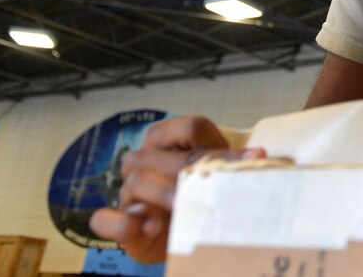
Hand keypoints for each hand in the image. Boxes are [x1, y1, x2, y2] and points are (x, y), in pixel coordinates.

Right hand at [89, 116, 264, 263]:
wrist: (190, 234)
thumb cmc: (206, 196)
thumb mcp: (221, 178)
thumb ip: (231, 165)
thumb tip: (258, 157)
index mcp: (171, 139)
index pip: (192, 129)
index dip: (221, 147)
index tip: (255, 160)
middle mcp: (147, 158)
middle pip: (162, 153)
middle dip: (190, 171)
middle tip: (213, 191)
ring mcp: (130, 190)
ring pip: (137, 177)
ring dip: (162, 192)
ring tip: (184, 207)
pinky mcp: (120, 221)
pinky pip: (104, 219)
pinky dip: (122, 223)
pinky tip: (149, 226)